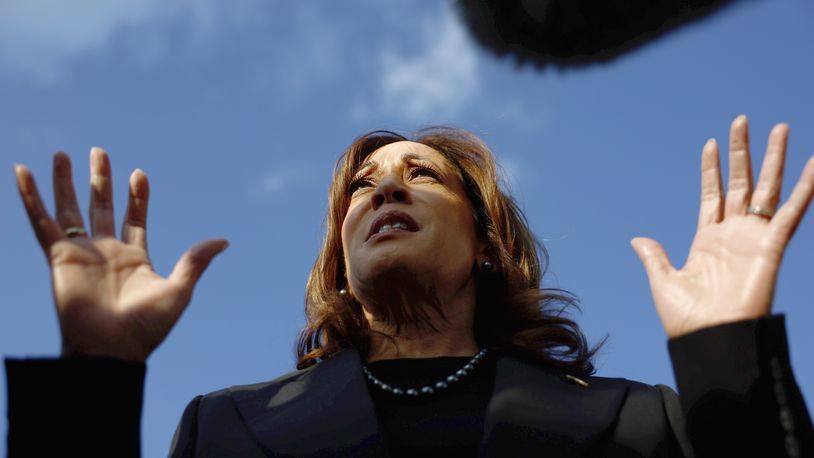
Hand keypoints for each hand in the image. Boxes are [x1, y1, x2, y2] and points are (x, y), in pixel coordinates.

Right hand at [15, 148, 228, 360]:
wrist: (111, 350)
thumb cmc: (146, 328)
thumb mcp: (178, 290)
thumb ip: (196, 261)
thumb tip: (224, 240)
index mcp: (135, 258)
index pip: (135, 219)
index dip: (137, 197)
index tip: (139, 174)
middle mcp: (106, 252)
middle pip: (101, 207)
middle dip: (101, 180)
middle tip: (99, 151)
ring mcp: (81, 253)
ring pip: (70, 209)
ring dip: (66, 182)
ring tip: (62, 154)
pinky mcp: (58, 257)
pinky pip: (41, 222)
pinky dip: (31, 197)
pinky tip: (23, 172)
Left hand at [631, 115, 813, 337]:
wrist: (709, 340)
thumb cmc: (687, 319)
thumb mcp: (664, 281)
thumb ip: (654, 256)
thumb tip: (637, 239)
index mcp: (707, 240)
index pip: (712, 195)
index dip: (712, 170)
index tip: (711, 143)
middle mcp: (733, 234)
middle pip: (740, 184)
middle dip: (742, 153)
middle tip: (742, 121)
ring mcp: (753, 238)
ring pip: (766, 189)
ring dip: (773, 159)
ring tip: (778, 127)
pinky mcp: (772, 247)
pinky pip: (791, 212)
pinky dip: (805, 188)